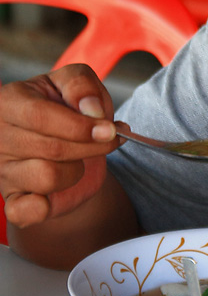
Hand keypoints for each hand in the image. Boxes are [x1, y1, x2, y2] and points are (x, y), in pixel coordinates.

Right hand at [0, 64, 120, 228]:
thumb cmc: (69, 109)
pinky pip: (26, 211)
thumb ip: (82, 86)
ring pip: (48, 177)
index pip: (41, 116)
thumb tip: (91, 109)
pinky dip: (45, 206)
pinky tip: (55, 193)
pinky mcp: (13, 199)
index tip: (109, 130)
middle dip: (90, 146)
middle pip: (52, 148)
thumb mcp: (76, 84)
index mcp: (10, 101)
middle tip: (109, 140)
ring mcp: (4, 170)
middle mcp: (0, 136)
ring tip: (78, 158)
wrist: (69, 143)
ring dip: (77, 169)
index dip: (79, 126)